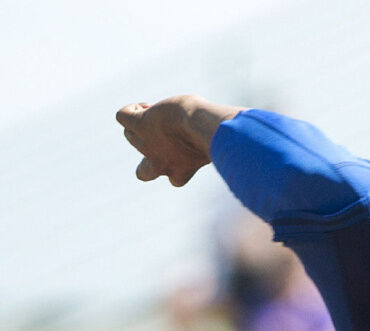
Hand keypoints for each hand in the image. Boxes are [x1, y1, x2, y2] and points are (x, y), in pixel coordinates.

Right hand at [115, 95, 240, 185]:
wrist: (204, 129)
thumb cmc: (218, 139)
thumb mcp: (216, 146)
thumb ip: (217, 151)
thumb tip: (242, 151)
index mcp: (180, 172)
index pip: (173, 179)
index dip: (176, 166)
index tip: (188, 150)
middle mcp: (159, 163)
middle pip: (143, 167)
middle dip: (150, 151)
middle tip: (166, 134)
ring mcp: (145, 144)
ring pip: (130, 135)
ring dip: (142, 125)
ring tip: (159, 113)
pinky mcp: (138, 124)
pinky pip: (122, 116)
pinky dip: (131, 110)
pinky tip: (145, 106)